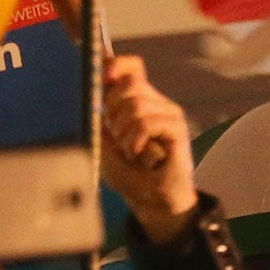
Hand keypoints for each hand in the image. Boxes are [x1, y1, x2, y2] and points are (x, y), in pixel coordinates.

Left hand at [101, 54, 196, 242]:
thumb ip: (98, 119)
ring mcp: (169, 114)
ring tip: (129, 151)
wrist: (155, 202)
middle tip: (117, 136)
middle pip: (129, 83)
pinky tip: (137, 154)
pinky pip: (146, 123)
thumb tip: (92, 94)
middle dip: (112, 110)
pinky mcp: (177, 128)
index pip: (131, 67)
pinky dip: (135, 140)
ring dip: (123, 133)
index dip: (115, 66)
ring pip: (135, 105)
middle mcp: (157, 103)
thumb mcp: (104, 145)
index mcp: (140, 102)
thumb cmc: (130, 175)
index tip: (100, 80)